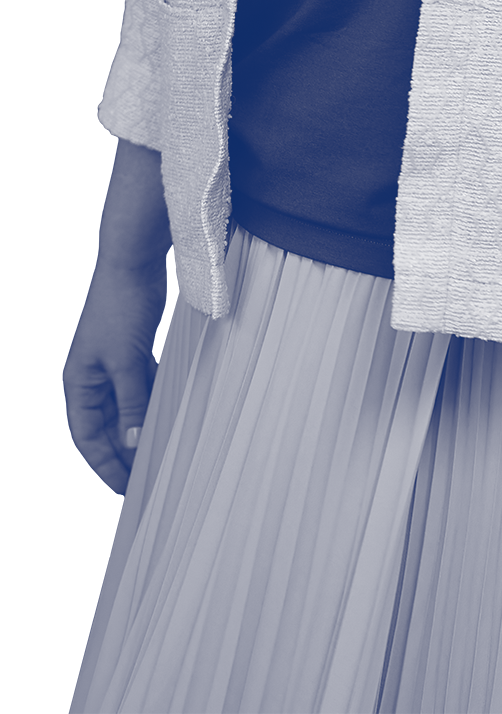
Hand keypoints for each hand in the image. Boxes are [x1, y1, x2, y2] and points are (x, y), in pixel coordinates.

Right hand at [64, 255, 173, 494]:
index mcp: (81, 382)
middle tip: (149, 478)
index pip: (89, 435)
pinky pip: (147, 389)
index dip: (105, 463)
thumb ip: (131, 402)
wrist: (138, 262)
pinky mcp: (140, 352)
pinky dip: (156, 405)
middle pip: (111, 426)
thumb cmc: (121, 305)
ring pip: (131, 409)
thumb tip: (134, 442)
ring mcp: (120, 365)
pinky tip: (171, 422)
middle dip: (126, 452)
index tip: (124, 488)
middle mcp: (97, 377)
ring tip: (163, 456)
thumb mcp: (126, 360)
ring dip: (144, 430)